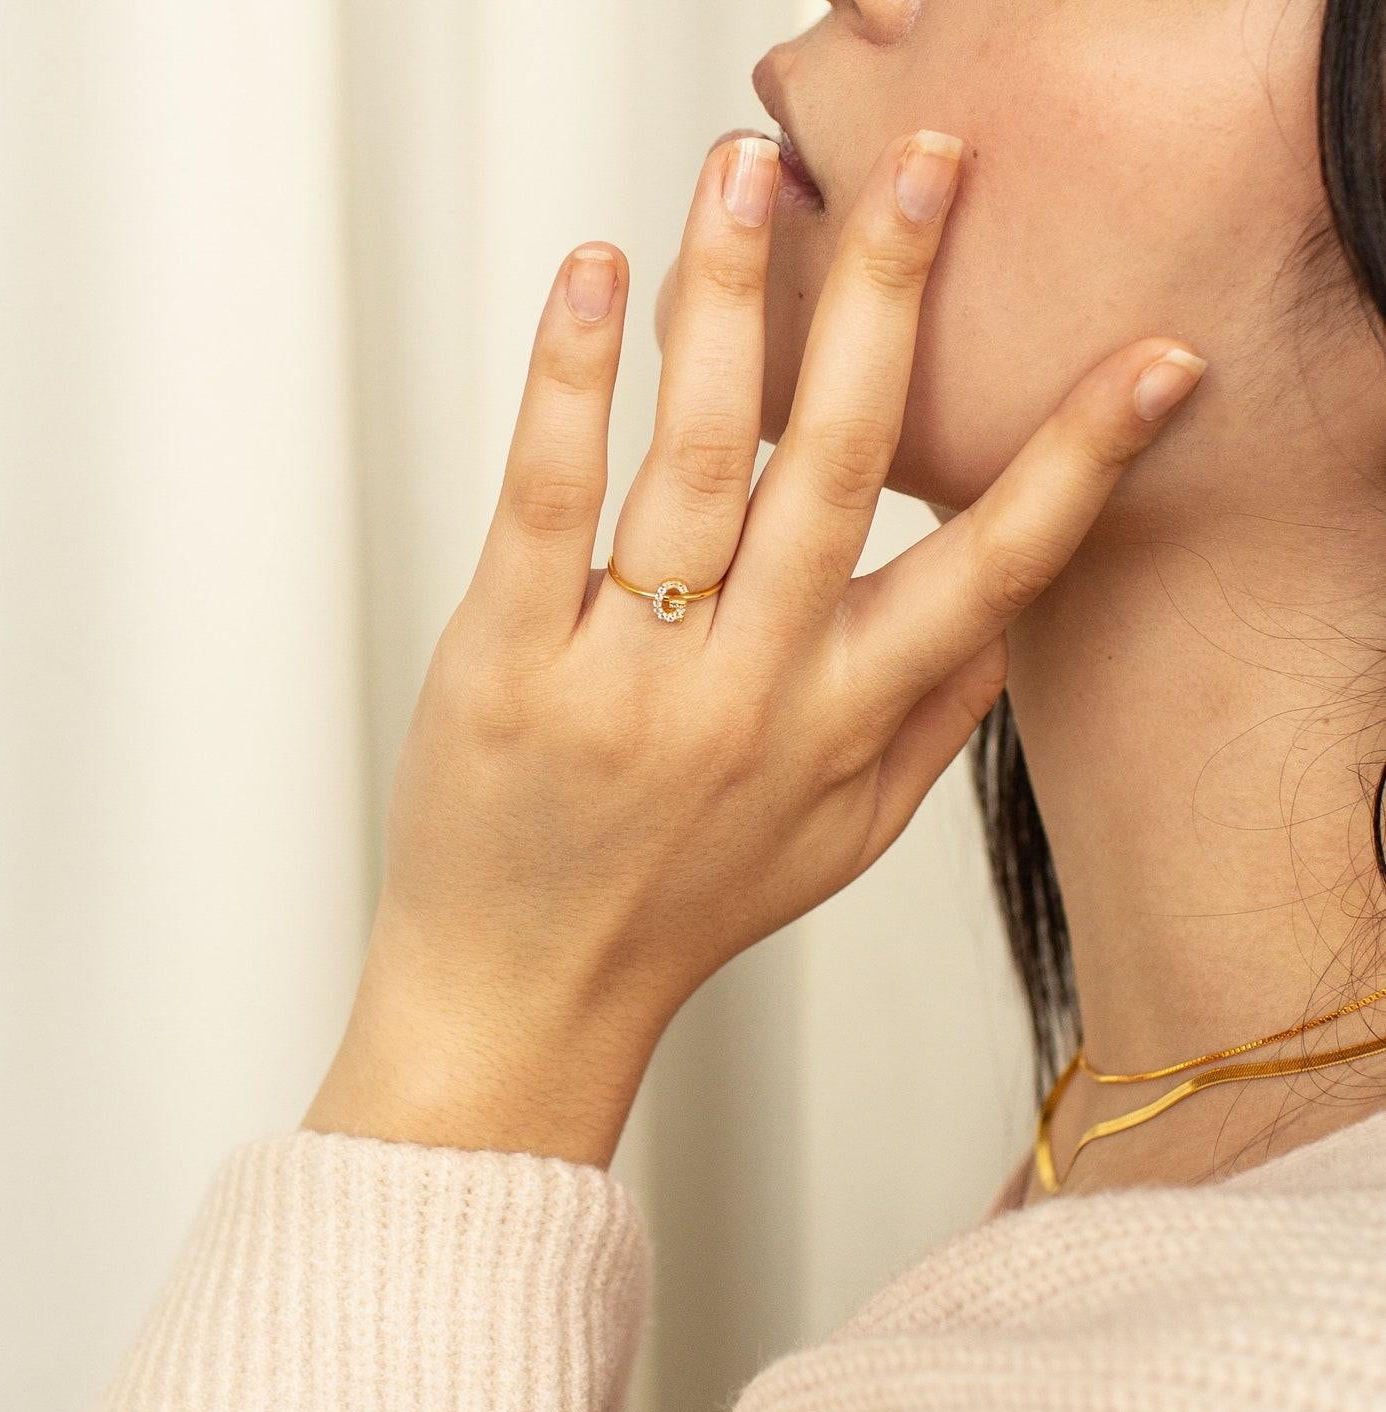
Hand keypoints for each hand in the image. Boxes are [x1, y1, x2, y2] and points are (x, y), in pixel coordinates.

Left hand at [306, 130, 1205, 1165]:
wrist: (524, 994)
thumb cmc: (681, 905)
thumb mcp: (841, 839)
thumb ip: (933, 725)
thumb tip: (1015, 612)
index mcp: (842, 725)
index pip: (988, 576)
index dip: (1077, 465)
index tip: (1152, 361)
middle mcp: (749, 692)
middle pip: (842, 467)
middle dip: (895, 303)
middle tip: (928, 170)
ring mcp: (624, 675)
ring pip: (697, 456)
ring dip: (732, 299)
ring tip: (745, 172)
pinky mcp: (505, 661)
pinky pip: (546, 499)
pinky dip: (571, 379)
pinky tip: (596, 278)